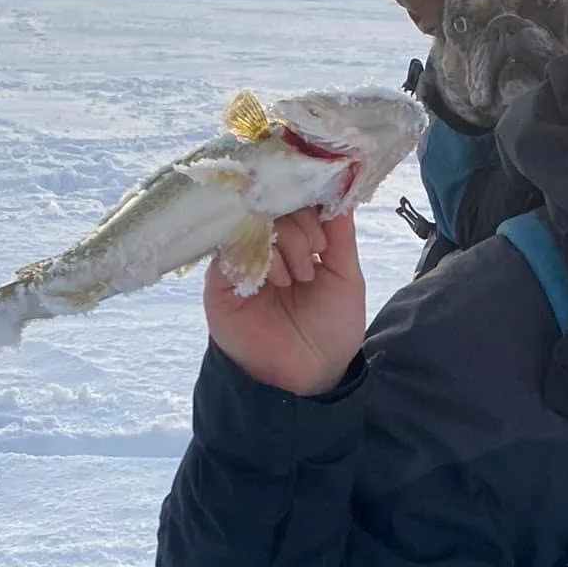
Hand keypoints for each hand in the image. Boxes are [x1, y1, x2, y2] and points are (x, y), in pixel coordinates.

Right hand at [204, 207, 364, 395]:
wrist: (311, 377)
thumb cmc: (331, 329)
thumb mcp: (346, 277)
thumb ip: (340, 234)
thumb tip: (337, 188)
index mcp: (294, 243)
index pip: (292, 201)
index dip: (308, 203)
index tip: (326, 226)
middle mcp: (266, 247)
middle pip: (271, 206)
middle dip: (299, 224)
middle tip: (315, 254)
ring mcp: (241, 261)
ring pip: (252, 222)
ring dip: (284, 241)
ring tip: (301, 277)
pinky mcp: (221, 282)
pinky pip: (230, 249)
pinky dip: (260, 256)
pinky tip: (279, 279)